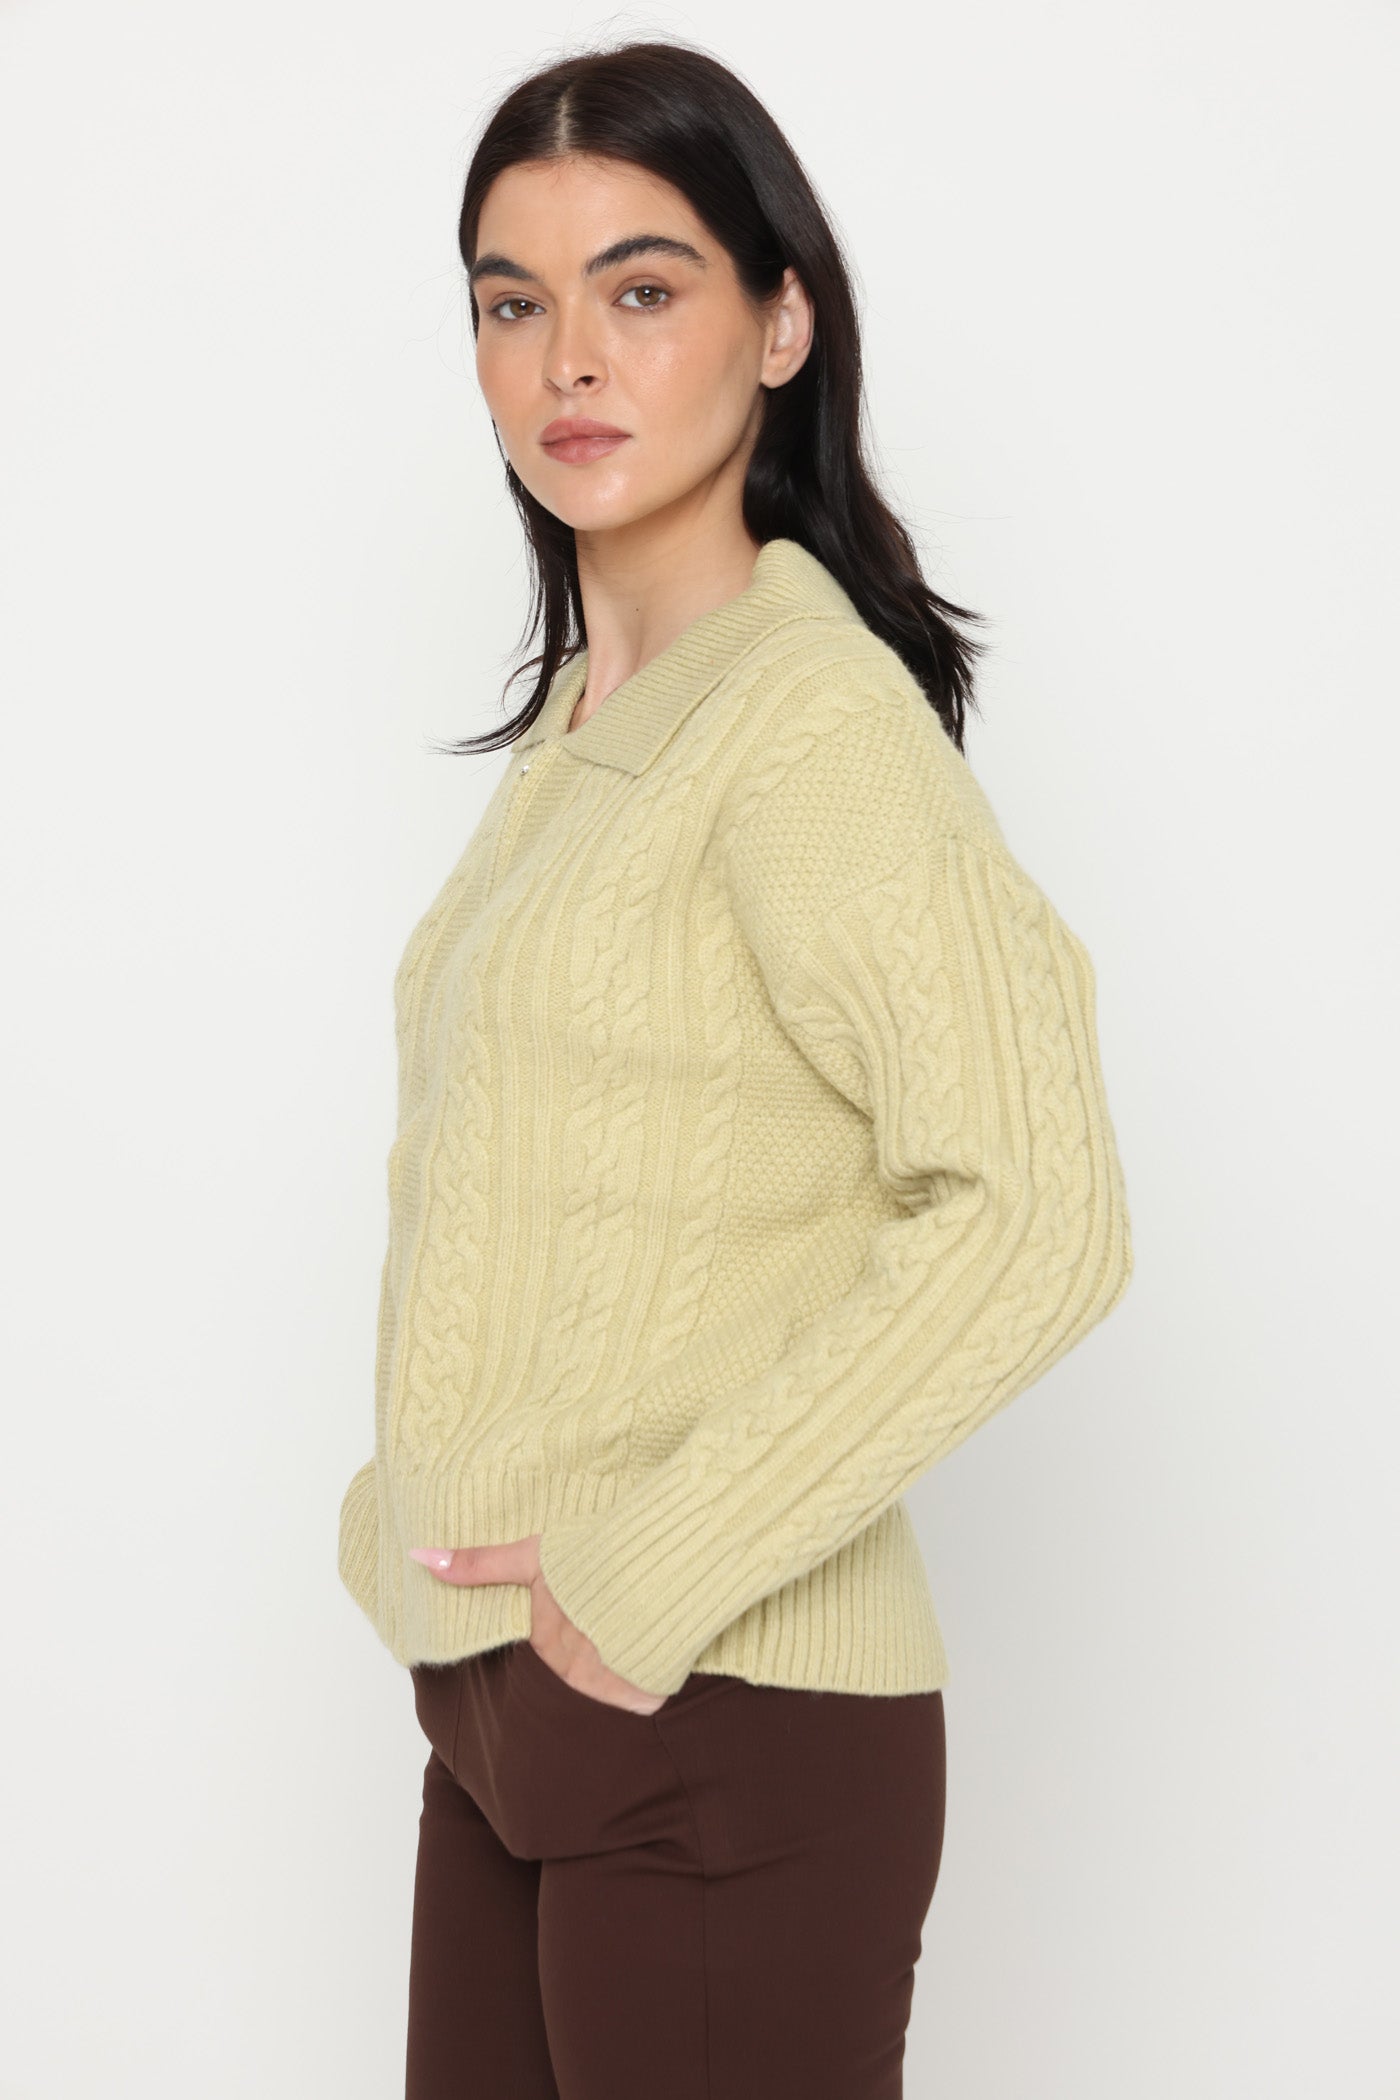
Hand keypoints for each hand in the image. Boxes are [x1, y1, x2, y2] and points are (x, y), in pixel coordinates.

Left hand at [408, 1533, 665, 1714]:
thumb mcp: (531, 1556)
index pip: (546, 1653)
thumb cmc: (591, 1557)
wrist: (656, 1568)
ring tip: (628, 1638)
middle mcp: (572, 1675)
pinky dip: (646, 1680)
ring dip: (616, 1669)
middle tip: (604, 1629)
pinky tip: (651, 1653)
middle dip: (590, 1655)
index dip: (563, 1633)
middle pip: (577, 1674)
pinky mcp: (646, 1694)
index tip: (577, 1619)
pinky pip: (641, 1698)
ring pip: (606, 1690)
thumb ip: (476, 1564)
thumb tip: (418, 1558)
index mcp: (544, 1646)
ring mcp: (609, 1689)